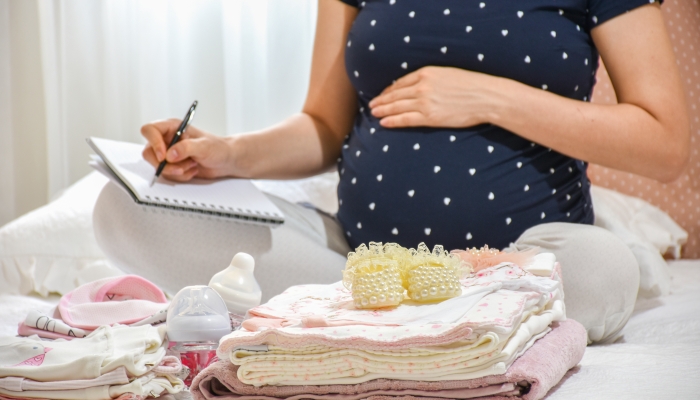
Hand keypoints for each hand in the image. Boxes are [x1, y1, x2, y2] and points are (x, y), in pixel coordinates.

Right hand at [141, 119, 235, 181]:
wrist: (226, 160)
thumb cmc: (218, 147)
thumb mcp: (204, 146)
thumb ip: (186, 148)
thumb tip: (169, 155)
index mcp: (172, 127)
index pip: (150, 130)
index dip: (153, 143)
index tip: (164, 156)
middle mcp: (167, 139)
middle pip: (149, 152)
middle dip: (164, 164)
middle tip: (179, 168)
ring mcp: (169, 154)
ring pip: (158, 166)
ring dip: (175, 170)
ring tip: (192, 165)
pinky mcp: (172, 166)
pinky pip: (168, 175)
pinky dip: (181, 176)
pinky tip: (193, 170)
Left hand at [369, 66, 501, 128]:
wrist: (486, 96)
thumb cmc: (471, 85)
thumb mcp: (448, 74)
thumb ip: (431, 78)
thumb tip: (419, 85)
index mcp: (427, 73)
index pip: (401, 82)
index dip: (389, 90)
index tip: (383, 94)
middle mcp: (422, 86)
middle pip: (395, 94)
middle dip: (382, 100)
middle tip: (372, 105)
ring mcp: (425, 102)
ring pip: (397, 107)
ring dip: (383, 110)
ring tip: (374, 113)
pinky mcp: (430, 117)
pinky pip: (405, 119)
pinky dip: (392, 121)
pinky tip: (383, 122)